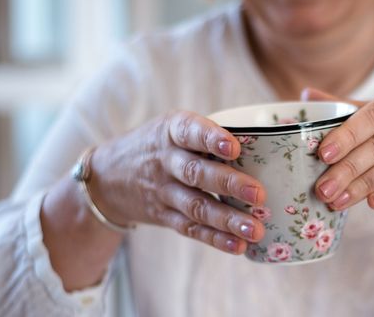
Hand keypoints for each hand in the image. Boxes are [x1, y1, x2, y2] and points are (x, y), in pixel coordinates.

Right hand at [86, 111, 266, 253]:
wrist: (107, 176)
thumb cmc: (158, 145)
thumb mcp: (172, 127)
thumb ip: (208, 134)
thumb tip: (266, 145)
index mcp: (171, 131)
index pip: (190, 131)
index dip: (211, 139)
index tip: (234, 148)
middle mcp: (165, 161)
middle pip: (196, 173)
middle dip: (229, 184)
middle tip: (259, 195)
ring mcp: (163, 191)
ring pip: (196, 206)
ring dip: (227, 219)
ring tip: (255, 229)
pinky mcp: (163, 216)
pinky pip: (190, 228)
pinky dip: (215, 239)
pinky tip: (239, 246)